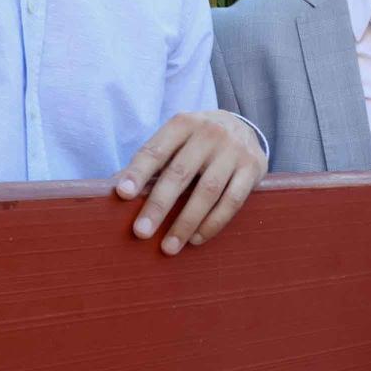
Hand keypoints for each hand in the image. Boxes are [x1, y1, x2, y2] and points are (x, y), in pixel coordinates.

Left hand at [111, 110, 267, 253]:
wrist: (244, 127)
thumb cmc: (198, 141)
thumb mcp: (177, 140)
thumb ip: (153, 161)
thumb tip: (116, 189)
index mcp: (184, 123)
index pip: (156, 150)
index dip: (138, 172)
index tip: (121, 195)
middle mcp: (210, 133)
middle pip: (180, 173)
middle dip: (159, 205)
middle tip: (141, 232)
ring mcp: (234, 149)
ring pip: (207, 191)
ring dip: (186, 222)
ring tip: (169, 247)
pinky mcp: (253, 167)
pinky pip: (232, 201)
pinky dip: (213, 223)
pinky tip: (197, 239)